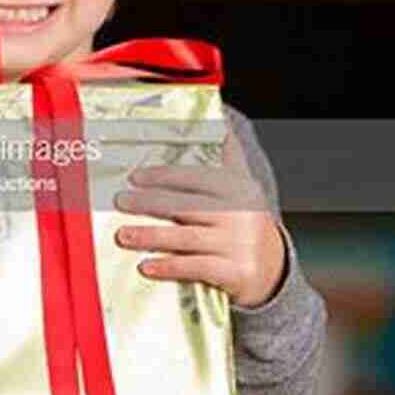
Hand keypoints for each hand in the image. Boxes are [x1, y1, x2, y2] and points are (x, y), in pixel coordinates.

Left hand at [112, 125, 286, 308]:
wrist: (274, 266)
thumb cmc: (246, 222)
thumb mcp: (243, 187)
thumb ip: (228, 157)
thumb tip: (219, 121)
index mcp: (237, 189)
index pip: (195, 177)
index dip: (163, 176)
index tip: (135, 177)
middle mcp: (239, 215)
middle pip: (184, 206)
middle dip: (148, 204)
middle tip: (120, 201)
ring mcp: (238, 244)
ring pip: (185, 238)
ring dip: (150, 236)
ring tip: (123, 235)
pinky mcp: (235, 272)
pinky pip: (195, 268)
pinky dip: (169, 267)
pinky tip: (147, 265)